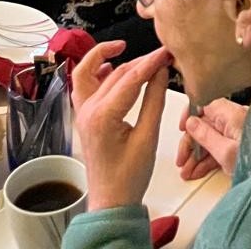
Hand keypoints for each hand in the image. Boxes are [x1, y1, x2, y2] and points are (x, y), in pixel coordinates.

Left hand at [72, 41, 170, 210]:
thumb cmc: (129, 177)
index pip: (131, 78)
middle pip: (115, 74)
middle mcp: (88, 110)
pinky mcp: (84, 117)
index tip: (167, 52)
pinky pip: (83, 86)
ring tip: (122, 47)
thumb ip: (154, 100)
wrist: (111, 203)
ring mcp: (82, 113)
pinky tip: (108, 67)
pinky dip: (93, 72)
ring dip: (102, 57)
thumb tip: (161, 71)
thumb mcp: (148, 138)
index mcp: (103, 116)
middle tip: (161, 55)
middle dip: (139, 61)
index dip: (151, 62)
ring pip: (89, 73)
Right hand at [176, 97, 246, 180]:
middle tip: (181, 160)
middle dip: (191, 143)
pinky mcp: (242, 145)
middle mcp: (235, 120)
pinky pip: (220, 148)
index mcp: (231, 114)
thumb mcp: (226, 151)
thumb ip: (206, 136)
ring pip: (212, 139)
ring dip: (197, 155)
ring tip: (186, 172)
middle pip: (206, 125)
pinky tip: (197, 172)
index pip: (205, 104)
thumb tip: (191, 123)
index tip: (181, 128)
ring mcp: (238, 133)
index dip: (190, 115)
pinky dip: (208, 159)